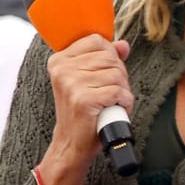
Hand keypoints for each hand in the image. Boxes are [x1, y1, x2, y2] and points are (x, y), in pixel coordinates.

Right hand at [38, 33, 132, 184]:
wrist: (71, 144)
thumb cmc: (82, 113)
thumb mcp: (89, 80)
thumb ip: (104, 59)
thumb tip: (123, 44)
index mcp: (60, 60)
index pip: (97, 41)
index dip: (110, 56)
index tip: (104, 75)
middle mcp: (62, 69)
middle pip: (110, 57)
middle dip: (119, 75)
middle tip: (110, 93)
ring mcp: (71, 84)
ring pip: (117, 74)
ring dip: (122, 90)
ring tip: (110, 102)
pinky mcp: (84, 100)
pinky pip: (118, 91)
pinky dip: (124, 102)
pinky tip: (114, 110)